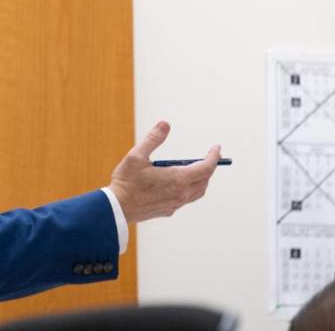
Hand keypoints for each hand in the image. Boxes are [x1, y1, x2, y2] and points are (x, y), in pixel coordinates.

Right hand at [107, 121, 221, 223]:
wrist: (117, 209)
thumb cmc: (126, 182)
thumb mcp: (136, 155)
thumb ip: (153, 139)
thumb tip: (165, 124)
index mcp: (178, 179)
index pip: (206, 167)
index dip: (214, 157)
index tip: (216, 148)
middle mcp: (181, 193)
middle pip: (205, 180)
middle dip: (210, 167)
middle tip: (210, 157)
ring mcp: (175, 204)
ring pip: (198, 192)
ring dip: (202, 180)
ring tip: (198, 170)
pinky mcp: (168, 210)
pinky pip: (186, 199)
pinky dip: (190, 189)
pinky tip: (180, 184)